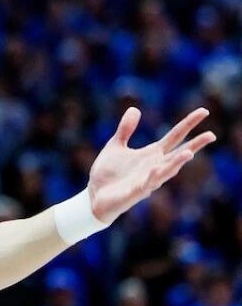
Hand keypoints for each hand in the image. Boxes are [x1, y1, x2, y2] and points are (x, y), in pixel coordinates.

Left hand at [88, 107, 214, 222]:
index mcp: (151, 154)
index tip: (204, 111)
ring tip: (189, 153)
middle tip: (212, 135)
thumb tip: (134, 108)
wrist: (93, 196)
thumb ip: (126, 129)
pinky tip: (156, 168)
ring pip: (167, 170)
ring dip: (177, 162)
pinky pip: (147, 184)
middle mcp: (155, 166)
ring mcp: (147, 179)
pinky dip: (153, 176)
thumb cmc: (107, 173)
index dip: (189, 124)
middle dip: (195, 145)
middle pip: (179, 154)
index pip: (175, 136)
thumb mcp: (115, 146)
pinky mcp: (136, 192)